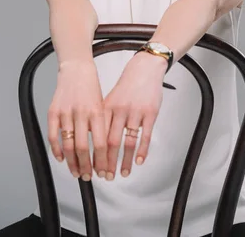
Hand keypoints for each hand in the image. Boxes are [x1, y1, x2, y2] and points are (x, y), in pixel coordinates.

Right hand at [47, 59, 107, 180]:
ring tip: (76, 172)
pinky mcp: (53, 111)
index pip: (101, 144)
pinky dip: (56, 150)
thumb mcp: (102, 105)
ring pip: (68, 145)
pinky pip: (53, 136)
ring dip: (72, 162)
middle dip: (86, 167)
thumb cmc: (91, 88)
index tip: (103, 173)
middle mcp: (81, 113)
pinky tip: (61, 159)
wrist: (76, 68)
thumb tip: (102, 152)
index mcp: (97, 112)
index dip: (102, 162)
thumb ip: (101, 126)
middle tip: (87, 177)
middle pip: (84, 148)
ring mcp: (66, 112)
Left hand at [103, 52, 166, 179]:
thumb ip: (104, 118)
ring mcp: (136, 112)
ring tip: (123, 173)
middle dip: (108, 163)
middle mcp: (120, 110)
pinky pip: (145, 136)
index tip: (94, 168)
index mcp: (107, 107)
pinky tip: (139, 161)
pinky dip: (142, 150)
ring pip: (128, 142)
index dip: (95, 155)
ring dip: (124, 161)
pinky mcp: (150, 113)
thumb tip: (96, 140)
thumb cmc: (127, 85)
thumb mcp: (111, 99)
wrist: (145, 68)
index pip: (97, 136)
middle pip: (111, 143)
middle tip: (106, 176)